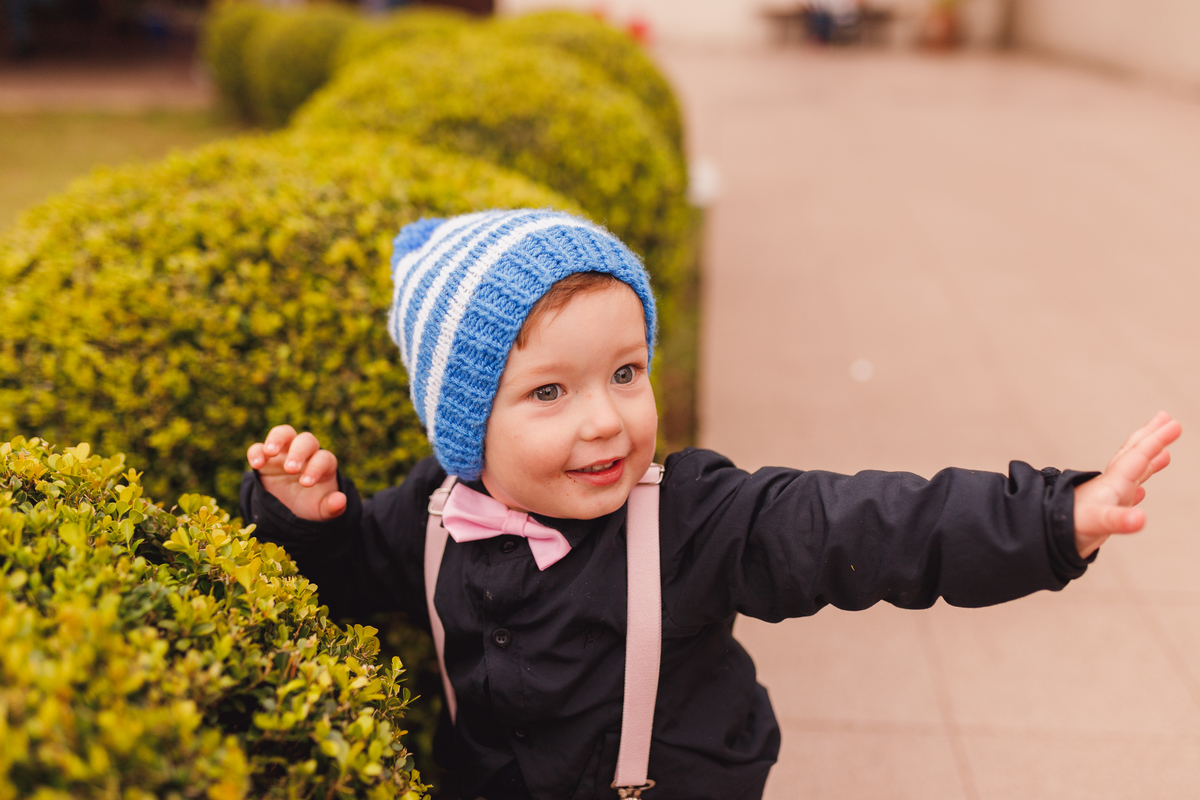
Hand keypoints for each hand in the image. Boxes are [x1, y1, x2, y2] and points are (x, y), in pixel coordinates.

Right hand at [247, 425, 346, 521]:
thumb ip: (333, 507)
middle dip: (299, 452)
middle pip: (306, 440)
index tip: (306, 483)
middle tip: (290, 469)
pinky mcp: (265, 459)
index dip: (316, 468)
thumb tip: (340, 500)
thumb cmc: (310, 505)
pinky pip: (259, 448)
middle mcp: (306, 453)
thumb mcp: (322, 510)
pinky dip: (257, 452)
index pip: (324, 458)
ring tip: (270, 452)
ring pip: (284, 433)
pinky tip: (256, 465)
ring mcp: (284, 453)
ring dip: (277, 439)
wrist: (290, 510)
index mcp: (323, 464)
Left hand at [1073, 412, 1180, 557]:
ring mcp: (1106, 498)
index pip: (1138, 455)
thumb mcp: (1095, 522)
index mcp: (1112, 483)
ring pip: (1130, 472)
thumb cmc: (1068, 527)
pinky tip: (1139, 492)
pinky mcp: (1103, 512)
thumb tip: (1140, 519)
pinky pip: (1125, 493)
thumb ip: (1118, 519)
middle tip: (1166, 418)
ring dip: (1147, 460)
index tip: (1174, 423)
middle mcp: (1110, 485)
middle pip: (1133, 454)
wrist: (1044, 537)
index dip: (1156, 440)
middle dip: (1150, 437)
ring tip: (1163, 452)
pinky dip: (1136, 488)